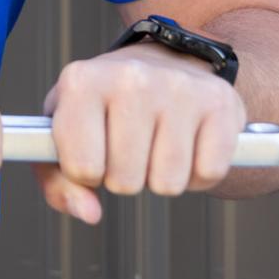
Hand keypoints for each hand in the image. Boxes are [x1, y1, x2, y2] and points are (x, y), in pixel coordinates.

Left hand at [36, 45, 243, 224]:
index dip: (86, 175)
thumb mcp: (64, 134)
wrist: (162, 65)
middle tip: (127, 148)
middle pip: (126, 180)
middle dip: (125, 178)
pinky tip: (186, 145)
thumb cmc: (103, 108)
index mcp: (81, 82)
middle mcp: (130, 78)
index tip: (92, 153)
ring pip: (168, 182)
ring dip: (161, 177)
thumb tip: (89, 213)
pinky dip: (197, 174)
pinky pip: (209, 173)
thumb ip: (59, 182)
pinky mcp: (219, 102)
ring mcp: (178, 87)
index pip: (82, 167)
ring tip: (155, 144)